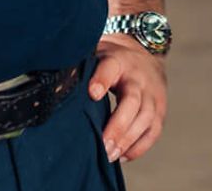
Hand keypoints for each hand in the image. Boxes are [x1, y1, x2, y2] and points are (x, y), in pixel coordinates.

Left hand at [89, 32, 167, 163]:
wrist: (145, 56)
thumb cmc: (112, 61)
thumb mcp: (96, 55)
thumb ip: (80, 68)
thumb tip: (52, 84)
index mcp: (118, 61)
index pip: (111, 68)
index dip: (102, 79)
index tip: (92, 94)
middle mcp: (138, 77)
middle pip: (133, 101)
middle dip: (118, 125)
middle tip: (103, 145)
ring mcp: (152, 94)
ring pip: (146, 118)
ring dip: (128, 139)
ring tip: (110, 155)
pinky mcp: (160, 110)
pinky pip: (153, 131)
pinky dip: (139, 146)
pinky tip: (123, 156)